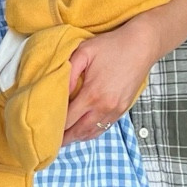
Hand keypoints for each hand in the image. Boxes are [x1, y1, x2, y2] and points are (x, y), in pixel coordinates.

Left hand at [63, 24, 153, 143]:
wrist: (142, 45)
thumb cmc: (112, 46)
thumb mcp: (84, 52)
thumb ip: (68, 72)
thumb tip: (58, 90)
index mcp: (92, 94)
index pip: (68, 120)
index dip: (55, 126)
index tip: (45, 128)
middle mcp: (105, 107)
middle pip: (79, 132)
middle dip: (64, 138)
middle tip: (51, 142)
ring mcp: (116, 110)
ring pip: (93, 132)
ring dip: (78, 137)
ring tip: (65, 139)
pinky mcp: (123, 109)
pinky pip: (105, 127)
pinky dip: (92, 132)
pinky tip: (83, 130)